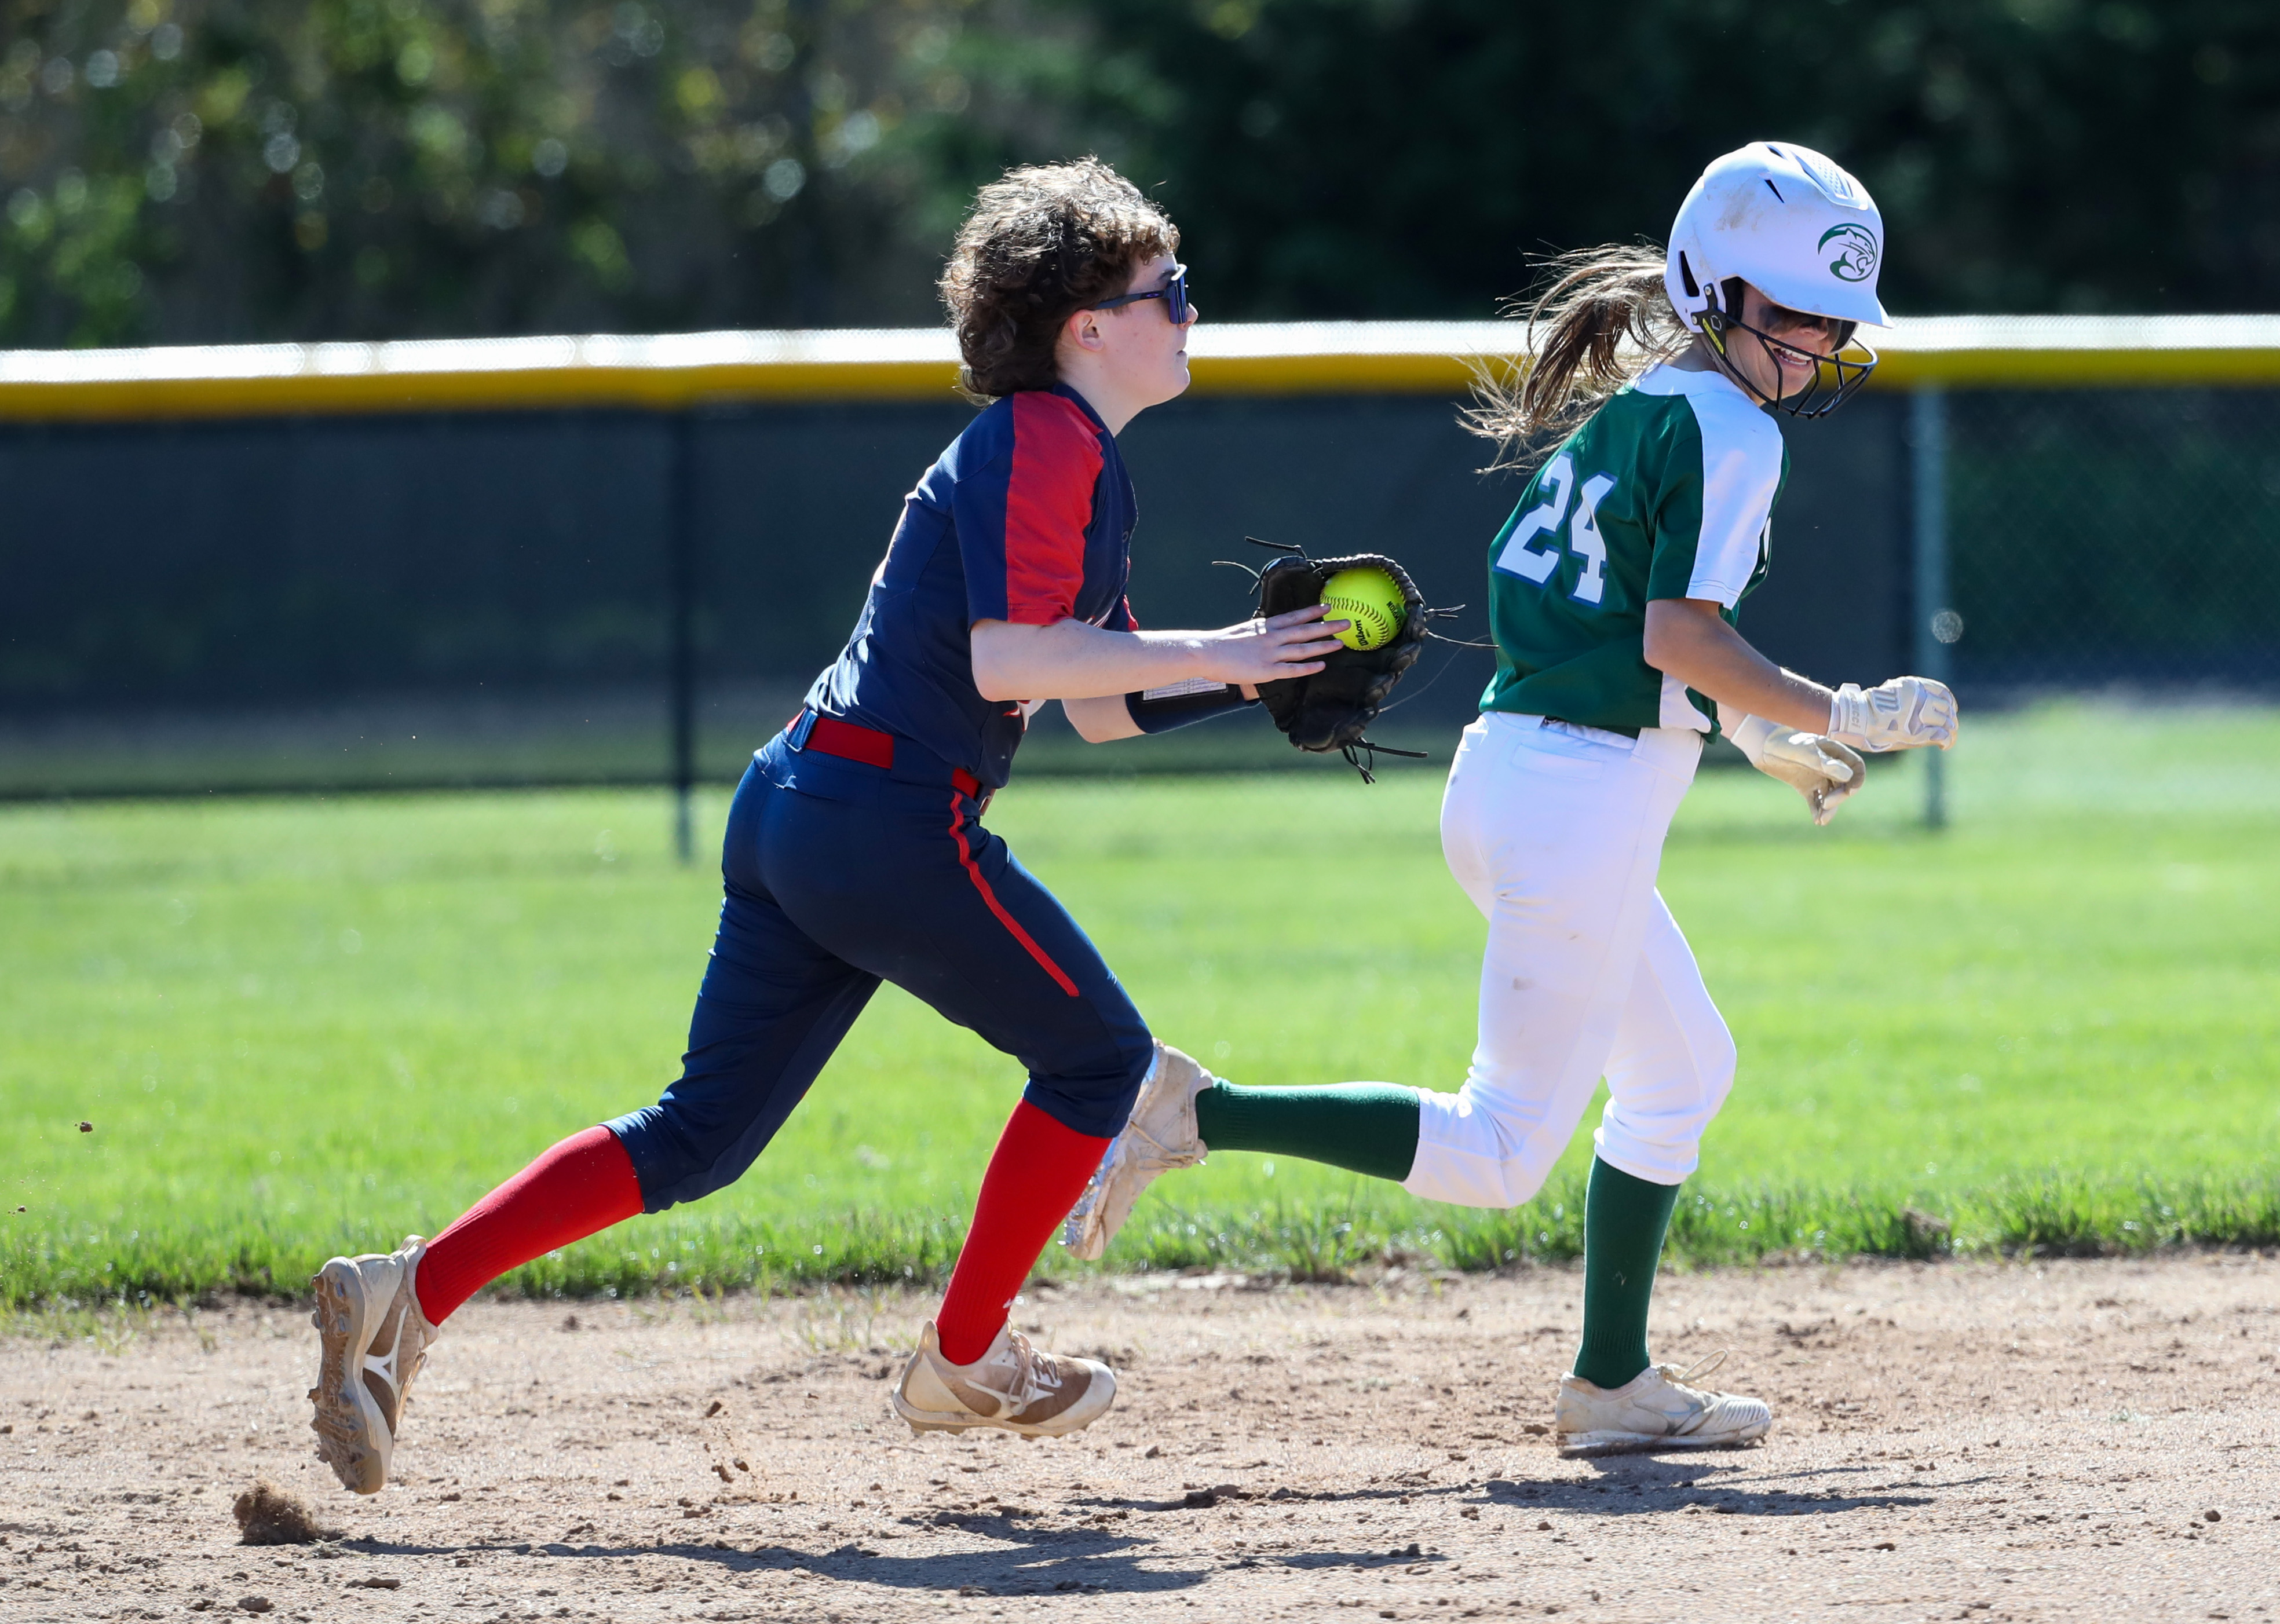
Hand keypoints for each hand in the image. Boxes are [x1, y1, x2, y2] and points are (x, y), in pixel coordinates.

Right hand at [1194, 604, 1347, 687]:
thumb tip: (1269, 630)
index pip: (1294, 616)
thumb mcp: (1244, 630)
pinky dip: (1308, 667)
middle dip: (1327, 626)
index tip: (1328, 606)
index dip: (1312, 612)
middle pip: (1305, 630)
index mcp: (1266, 626)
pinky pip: (1292, 669)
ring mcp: (1270, 654)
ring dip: (1323, 645)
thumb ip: (1260, 631)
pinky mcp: (1267, 670)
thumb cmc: (1222, 643)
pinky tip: (1321, 665)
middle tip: (1346, 622)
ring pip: (1302, 649)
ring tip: (1340, 643)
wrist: (1207, 652)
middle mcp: (1272, 637)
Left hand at [1729, 714, 1865, 825]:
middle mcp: (1829, 765)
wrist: (1762, 746)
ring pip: (1831, 795)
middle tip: (1826, 805)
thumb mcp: (1803, 752)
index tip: (1849, 792)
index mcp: (1834, 752)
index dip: (1857, 780)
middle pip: (1844, 784)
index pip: (1856, 767)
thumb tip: (1847, 776)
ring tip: (1821, 820)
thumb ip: (1824, 763)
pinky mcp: (1806, 786)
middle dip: (1839, 796)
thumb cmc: (1783, 743)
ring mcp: (1818, 776)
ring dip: (1829, 808)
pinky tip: (1816, 820)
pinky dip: (1817, 810)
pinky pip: (1816, 800)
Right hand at [1827, 676, 1957, 751]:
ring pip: (1947, 723)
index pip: (1942, 692)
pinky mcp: (1917, 732)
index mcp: (1914, 686)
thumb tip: (1912, 699)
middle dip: (1950, 719)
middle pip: (1947, 708)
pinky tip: (1945, 746)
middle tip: (1950, 729)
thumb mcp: (1890, 692)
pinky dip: (1947, 741)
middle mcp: (1920, 698)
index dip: (1949, 702)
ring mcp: (1918, 715)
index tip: (1950, 709)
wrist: (1856, 719)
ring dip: (1951, 732)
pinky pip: (1941, 735)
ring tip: (1948, 740)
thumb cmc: (1867, 708)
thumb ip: (1905, 695)